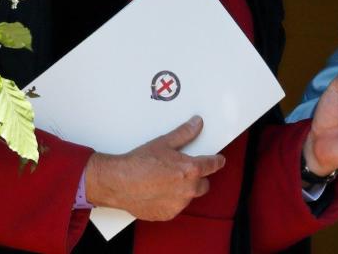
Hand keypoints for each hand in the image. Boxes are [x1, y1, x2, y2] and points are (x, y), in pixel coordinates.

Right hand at [84, 116, 225, 220]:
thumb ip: (184, 134)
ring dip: (183, 190)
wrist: (118, 182)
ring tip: (166, 181)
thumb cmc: (139, 162)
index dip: (217, 161)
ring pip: (188, 197)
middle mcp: (188, 189)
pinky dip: (170, 201)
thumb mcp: (163, 143)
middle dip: (198, 178)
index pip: (212, 165)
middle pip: (203, 185)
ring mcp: (178, 204)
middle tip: (185, 172)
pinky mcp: (167, 215)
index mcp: (191, 170)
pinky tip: (158, 192)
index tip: (219, 160)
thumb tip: (197, 124)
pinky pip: (175, 207)